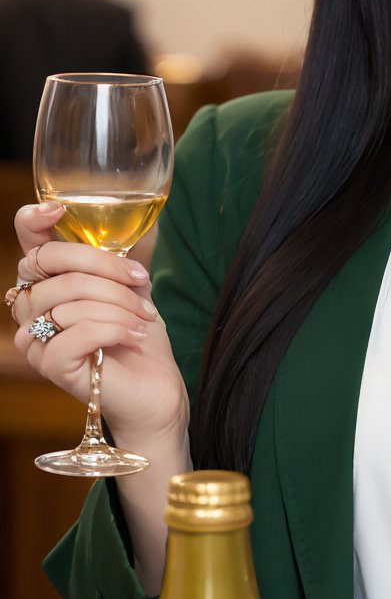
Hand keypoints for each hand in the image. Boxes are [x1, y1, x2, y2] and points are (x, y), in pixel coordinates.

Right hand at [8, 201, 189, 447]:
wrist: (154, 388)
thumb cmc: (138, 337)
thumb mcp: (132, 289)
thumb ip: (118, 261)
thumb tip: (130, 229)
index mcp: (47, 282)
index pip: (27, 243)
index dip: (33, 220)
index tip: (58, 210)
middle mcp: (30, 308)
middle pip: (53, 265)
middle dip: (107, 269)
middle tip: (142, 284)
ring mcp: (34, 338)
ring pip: (70, 298)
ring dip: (120, 304)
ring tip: (144, 319)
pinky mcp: (49, 364)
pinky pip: (80, 329)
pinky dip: (116, 328)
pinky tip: (136, 336)